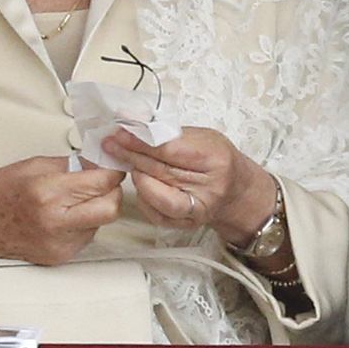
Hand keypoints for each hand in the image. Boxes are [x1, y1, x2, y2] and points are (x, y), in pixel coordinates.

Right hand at [0, 154, 124, 306]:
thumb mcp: (29, 167)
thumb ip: (68, 165)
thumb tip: (97, 162)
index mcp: (47, 193)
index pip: (103, 182)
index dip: (112, 171)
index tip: (110, 166)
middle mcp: (56, 222)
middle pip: (112, 207)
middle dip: (111, 192)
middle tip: (100, 183)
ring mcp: (60, 244)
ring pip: (102, 223)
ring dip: (95, 208)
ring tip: (69, 200)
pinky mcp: (61, 257)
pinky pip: (87, 236)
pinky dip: (82, 224)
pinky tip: (61, 217)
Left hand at [105, 124, 278, 243]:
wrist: (237, 191)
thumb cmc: (217, 160)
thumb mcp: (203, 137)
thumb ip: (171, 133)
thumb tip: (134, 123)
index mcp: (215, 160)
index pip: (169, 150)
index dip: (141, 141)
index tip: (121, 132)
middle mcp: (208, 188)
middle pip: (159, 170)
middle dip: (131, 155)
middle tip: (111, 144)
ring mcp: (197, 209)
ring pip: (153, 192)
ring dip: (134, 173)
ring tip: (123, 160)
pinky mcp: (186, 224)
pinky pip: (154, 212)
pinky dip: (142, 195)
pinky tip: (140, 182)